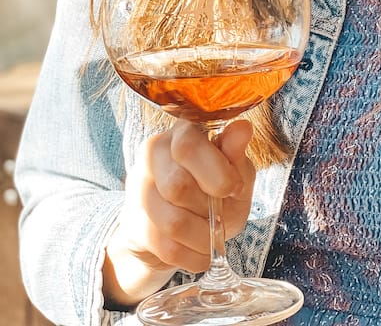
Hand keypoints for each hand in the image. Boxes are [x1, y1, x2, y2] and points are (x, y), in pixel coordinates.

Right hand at [103, 119, 254, 308]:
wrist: (179, 226)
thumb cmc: (213, 191)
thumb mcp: (234, 173)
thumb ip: (235, 155)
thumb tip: (243, 129)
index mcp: (182, 132)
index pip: (188, 145)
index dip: (215, 171)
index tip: (234, 188)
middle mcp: (153, 154)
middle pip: (177, 186)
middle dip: (209, 208)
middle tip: (219, 213)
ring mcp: (139, 188)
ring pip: (172, 222)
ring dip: (203, 236)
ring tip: (212, 235)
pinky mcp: (133, 223)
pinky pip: (165, 247)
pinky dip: (192, 255)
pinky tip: (201, 252)